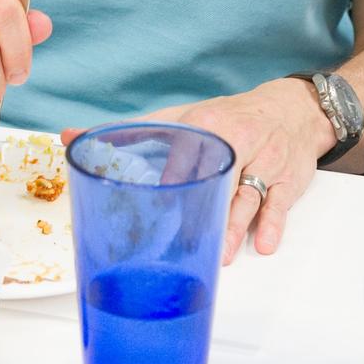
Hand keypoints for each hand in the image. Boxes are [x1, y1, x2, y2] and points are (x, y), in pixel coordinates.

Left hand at [60, 79, 330, 263]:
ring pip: (247, 197)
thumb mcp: (183, 117)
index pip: (179, 156)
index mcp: (204, 125)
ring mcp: (264, 162)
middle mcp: (235, 141)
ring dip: (234, 228)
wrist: (293, 109)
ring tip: (222, 254)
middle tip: (179, 245)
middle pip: (213, 180)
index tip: (144, 210)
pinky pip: (279, 204)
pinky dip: (271, 225)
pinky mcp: (287, 180)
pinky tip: (262, 244)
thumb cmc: (230, 117)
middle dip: (198, 212)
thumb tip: (70, 135)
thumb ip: (132, 131)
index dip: (163, 183)